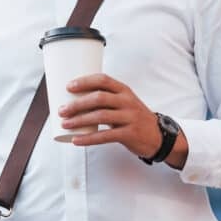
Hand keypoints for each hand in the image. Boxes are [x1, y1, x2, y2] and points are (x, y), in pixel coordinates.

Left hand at [58, 73, 187, 167]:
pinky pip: (105, 136)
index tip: (68, 87)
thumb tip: (73, 100)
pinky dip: (88, 139)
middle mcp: (127, 101)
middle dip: (77, 104)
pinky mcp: (129, 134)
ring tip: (65, 124)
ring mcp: (130, 117)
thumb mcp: (124, 103)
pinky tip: (76, 140)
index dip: (85, 82)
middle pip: (99, 98)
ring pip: (100, 116)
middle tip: (61, 110)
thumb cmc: (133, 118)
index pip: (103, 80)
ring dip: (79, 120)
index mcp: (124, 90)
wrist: (158, 136)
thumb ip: (105, 100)